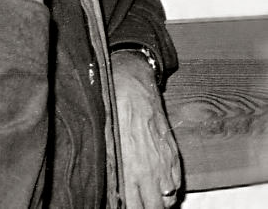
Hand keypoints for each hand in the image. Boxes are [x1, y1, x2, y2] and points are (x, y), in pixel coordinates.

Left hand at [112, 51, 181, 207]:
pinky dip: (169, 186)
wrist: (132, 86)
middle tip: (139, 202)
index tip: (126, 205)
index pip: (134, 206)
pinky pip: (176, 181)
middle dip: (147, 207)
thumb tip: (110, 185)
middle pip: (155, 207)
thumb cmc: (114, 110)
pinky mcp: (173, 153)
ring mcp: (164, 162)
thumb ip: (112, 167)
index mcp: (129, 169)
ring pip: (168, 198)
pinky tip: (159, 181)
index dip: (130, 208)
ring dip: (159, 199)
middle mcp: (149, 170)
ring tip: (148, 194)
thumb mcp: (107, 141)